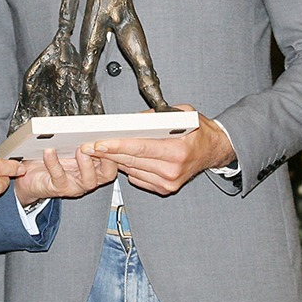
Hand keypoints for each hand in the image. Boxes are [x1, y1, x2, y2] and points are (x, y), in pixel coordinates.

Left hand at [15, 146, 117, 207]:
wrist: (30, 178)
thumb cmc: (50, 161)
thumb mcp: (67, 146)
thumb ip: (78, 136)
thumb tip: (89, 121)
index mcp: (94, 166)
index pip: (113, 160)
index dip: (115, 150)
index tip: (112, 136)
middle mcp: (88, 177)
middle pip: (108, 173)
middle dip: (106, 158)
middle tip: (97, 144)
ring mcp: (75, 185)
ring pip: (89, 180)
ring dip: (86, 164)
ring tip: (80, 149)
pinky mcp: (59, 188)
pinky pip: (59, 176)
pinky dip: (54, 162)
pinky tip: (49, 151)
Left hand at [82, 106, 234, 195]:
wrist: (213, 150)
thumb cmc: (198, 131)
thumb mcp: (181, 113)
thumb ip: (156, 115)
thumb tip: (131, 120)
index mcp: (178, 150)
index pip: (140, 148)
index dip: (117, 146)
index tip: (98, 144)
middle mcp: (173, 170)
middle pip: (131, 160)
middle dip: (107, 152)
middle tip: (88, 145)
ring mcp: (168, 183)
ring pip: (131, 170)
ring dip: (115, 160)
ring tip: (100, 150)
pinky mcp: (164, 189)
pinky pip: (137, 178)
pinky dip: (127, 168)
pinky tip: (120, 159)